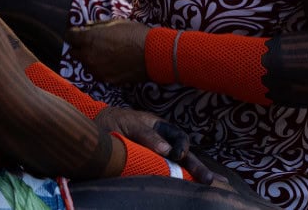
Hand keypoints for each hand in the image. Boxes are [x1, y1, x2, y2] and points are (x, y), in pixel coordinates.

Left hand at [64, 19, 148, 84]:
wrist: (153, 54)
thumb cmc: (134, 34)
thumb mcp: (114, 23)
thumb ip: (96, 26)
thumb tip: (86, 27)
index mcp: (88, 39)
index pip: (69, 36)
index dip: (74, 33)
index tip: (78, 33)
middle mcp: (88, 56)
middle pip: (74, 52)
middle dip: (80, 47)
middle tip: (91, 43)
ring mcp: (97, 70)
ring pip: (86, 64)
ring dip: (90, 59)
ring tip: (105, 53)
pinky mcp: (106, 80)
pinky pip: (98, 73)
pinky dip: (101, 68)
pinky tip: (112, 63)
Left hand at [95, 107, 217, 184]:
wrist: (97, 126)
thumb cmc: (114, 121)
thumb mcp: (129, 123)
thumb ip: (146, 133)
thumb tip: (167, 150)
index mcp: (160, 128)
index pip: (178, 137)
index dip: (181, 146)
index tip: (177, 156)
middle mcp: (162, 141)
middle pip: (184, 154)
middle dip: (197, 166)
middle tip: (210, 180)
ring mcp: (157, 154)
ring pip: (178, 165)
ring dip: (192, 174)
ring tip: (209, 183)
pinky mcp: (149, 165)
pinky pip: (165, 171)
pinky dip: (178, 179)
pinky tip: (189, 187)